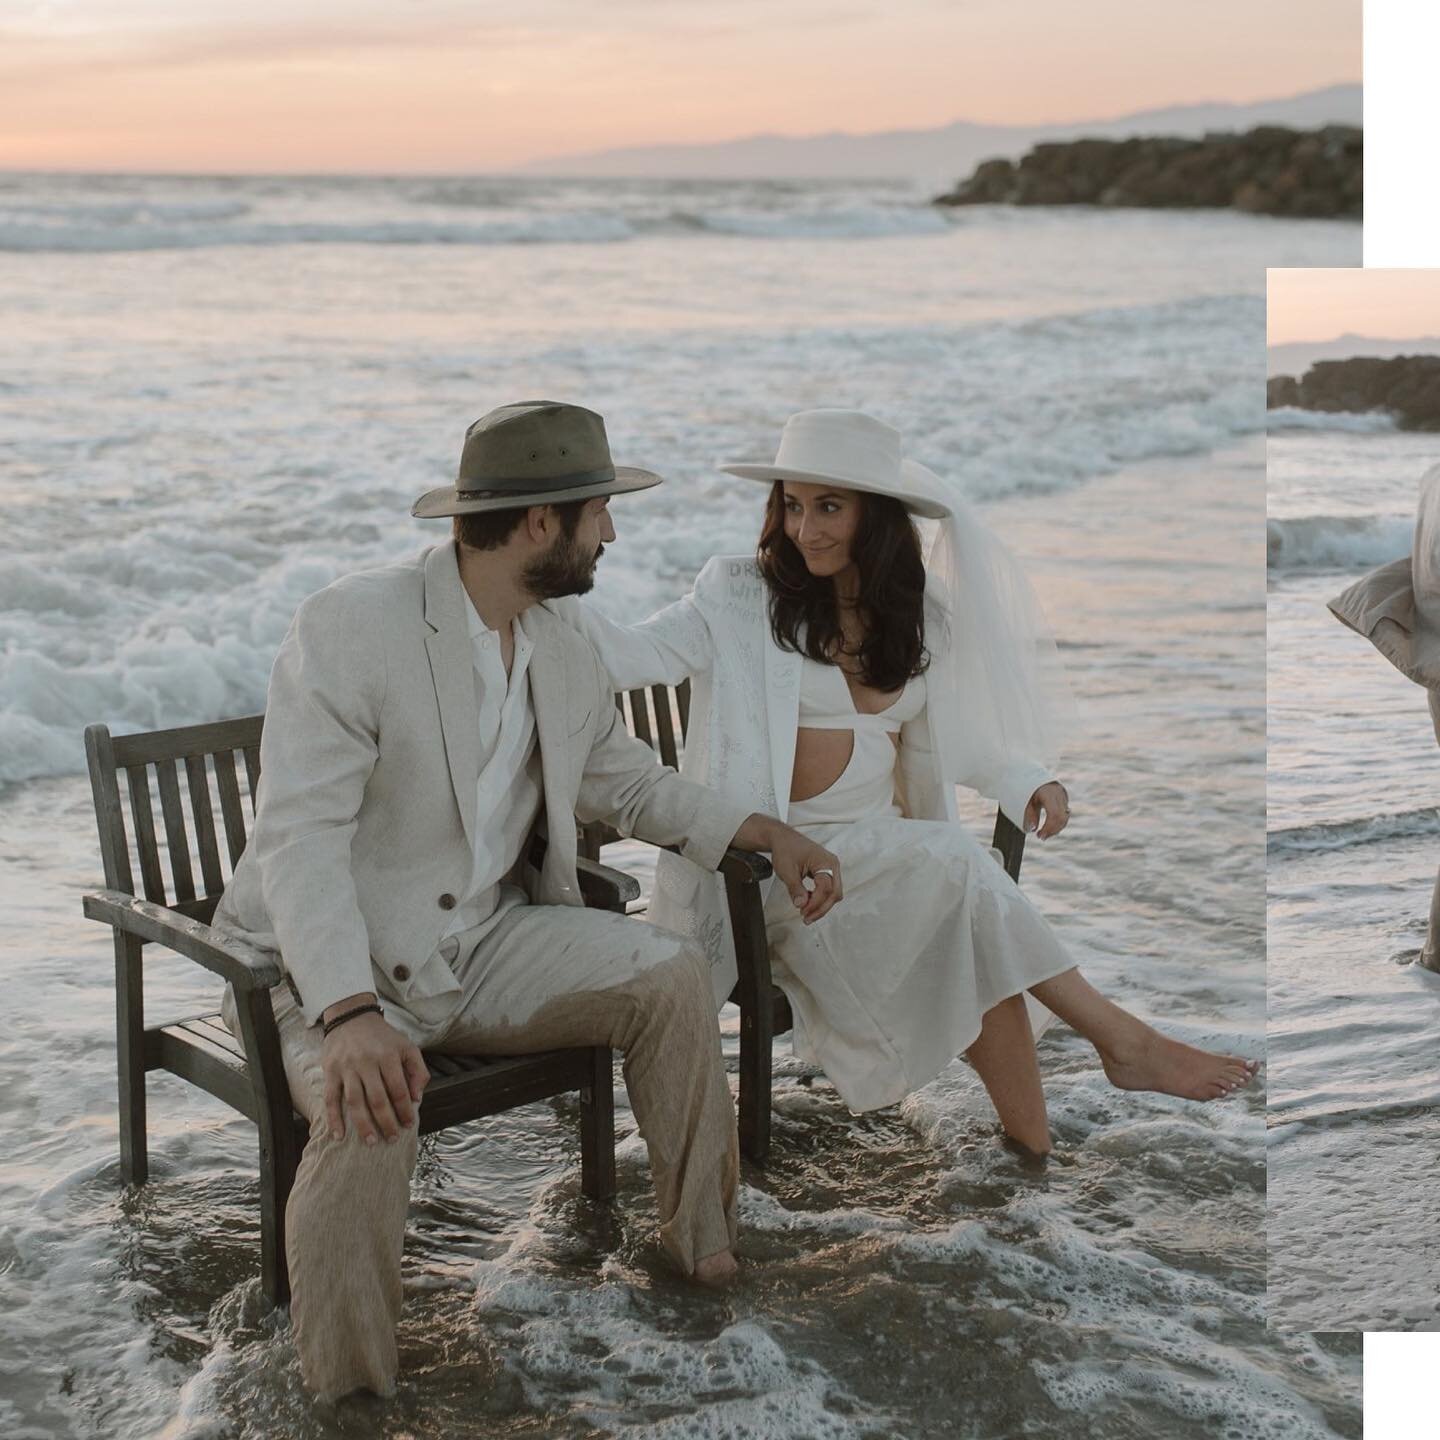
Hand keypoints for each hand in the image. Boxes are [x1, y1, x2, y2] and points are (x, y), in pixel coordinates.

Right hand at [320, 994, 429, 1144]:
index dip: (405, 1110)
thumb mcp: (406, 1046)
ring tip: (371, 1142)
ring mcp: (347, 1068)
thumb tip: (417, 1098)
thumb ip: (417, 1070)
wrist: (351, 1016)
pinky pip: (331, 1099)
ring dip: (363, 1125)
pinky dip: (333, 1119)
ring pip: (355, 1102)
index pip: (399, 1089)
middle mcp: (367, 1062)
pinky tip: (339, 1136)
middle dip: (386, 1122)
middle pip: (378, 1099)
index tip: (408, 1125)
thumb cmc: (382, 1037)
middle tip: (392, 1139)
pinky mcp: (331, 1072)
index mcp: (389, 1055)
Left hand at [733, 814, 842, 924]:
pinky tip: (807, 903)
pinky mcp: (826, 872)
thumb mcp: (787, 870)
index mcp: (826, 861)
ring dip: (821, 905)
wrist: (782, 839)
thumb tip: (801, 905)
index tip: (803, 911)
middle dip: (821, 908)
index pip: (826, 888)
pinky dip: (819, 899)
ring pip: (833, 894)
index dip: (815, 903)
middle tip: (806, 918)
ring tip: (806, 913)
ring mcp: (830, 868)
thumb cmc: (785, 849)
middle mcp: (832, 865)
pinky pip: (828, 890)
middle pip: (834, 893)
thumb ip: (795, 888)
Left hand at [1025, 781, 1069, 839]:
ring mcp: (1063, 795)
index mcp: (1048, 792)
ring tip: (1044, 834)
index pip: (1054, 814)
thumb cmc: (1027, 789)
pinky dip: (1058, 823)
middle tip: (1041, 837)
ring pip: (1065, 817)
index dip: (1049, 828)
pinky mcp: (1064, 799)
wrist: (1033, 776)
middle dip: (1052, 830)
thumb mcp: (1025, 801)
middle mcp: (1059, 793)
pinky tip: (1049, 829)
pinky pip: (1064, 814)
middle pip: (1062, 817)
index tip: (1040, 836)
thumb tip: (1033, 829)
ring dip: (1056, 829)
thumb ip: (1030, 814)